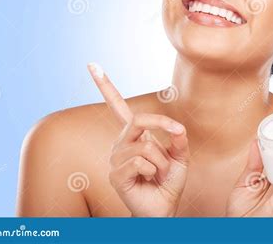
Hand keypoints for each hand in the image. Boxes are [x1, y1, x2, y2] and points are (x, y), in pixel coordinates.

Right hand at [87, 63, 189, 216]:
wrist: (163, 208)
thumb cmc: (169, 182)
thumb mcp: (181, 157)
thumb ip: (179, 140)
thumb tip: (178, 128)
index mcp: (134, 135)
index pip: (117, 107)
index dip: (105, 86)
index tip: (92, 65)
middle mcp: (121, 143)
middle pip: (139, 120)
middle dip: (162, 125)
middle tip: (178, 136)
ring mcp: (117, 159)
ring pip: (146, 146)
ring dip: (162, 161)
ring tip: (159, 173)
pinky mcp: (117, 175)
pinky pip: (142, 163)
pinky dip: (155, 171)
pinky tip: (149, 179)